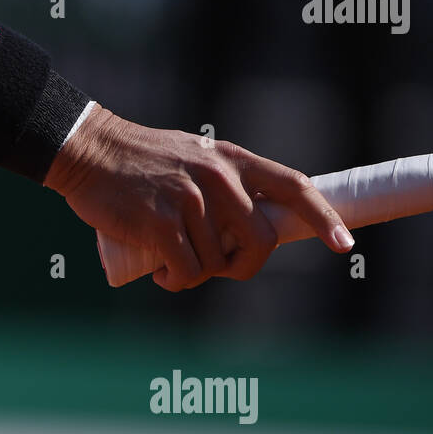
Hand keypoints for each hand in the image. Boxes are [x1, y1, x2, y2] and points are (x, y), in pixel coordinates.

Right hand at [44, 105, 353, 290]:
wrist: (88, 152)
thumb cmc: (140, 162)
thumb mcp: (193, 158)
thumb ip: (225, 183)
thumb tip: (253, 228)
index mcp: (231, 159)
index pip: (293, 187)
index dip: (323, 217)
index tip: (344, 245)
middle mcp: (218, 178)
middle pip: (260, 240)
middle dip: (243, 265)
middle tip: (216, 265)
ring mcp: (190, 200)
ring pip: (216, 262)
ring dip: (195, 275)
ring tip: (169, 259)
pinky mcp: (161, 222)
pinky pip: (187, 271)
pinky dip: (175, 281)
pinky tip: (160, 272)